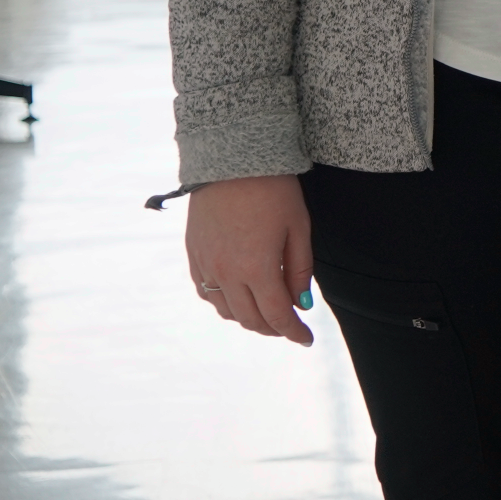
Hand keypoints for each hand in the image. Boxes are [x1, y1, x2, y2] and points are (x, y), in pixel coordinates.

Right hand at [185, 175, 316, 345]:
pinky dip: (223, 303)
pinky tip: (237, 297)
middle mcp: (226, 273)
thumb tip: (300, 304)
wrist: (232, 159)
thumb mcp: (298, 228)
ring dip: (247, 318)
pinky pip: (206, 292)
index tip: (306, 339)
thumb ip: (299, 270)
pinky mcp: (194, 253)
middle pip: (250, 319)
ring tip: (267, 313)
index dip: (293, 332)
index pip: (276, 316)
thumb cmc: (273, 189)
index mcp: (255, 269)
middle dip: (273, 328)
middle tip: (290, 326)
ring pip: (225, 310)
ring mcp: (206, 264)